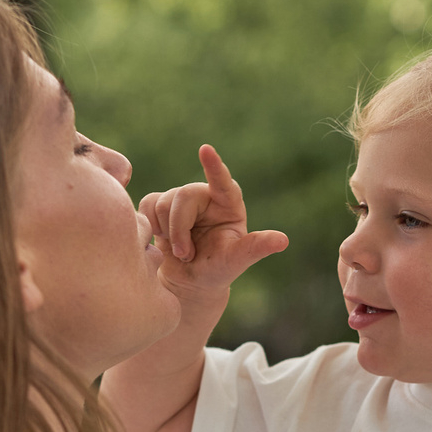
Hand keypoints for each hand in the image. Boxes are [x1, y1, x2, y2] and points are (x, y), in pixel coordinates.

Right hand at [140, 145, 288, 296]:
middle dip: (179, 228)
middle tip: (185, 255)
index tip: (205, 150)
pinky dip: (152, 225)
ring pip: (162, 202)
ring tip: (180, 251)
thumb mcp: (236, 260)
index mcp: (229, 203)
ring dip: (167, 232)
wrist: (189, 281)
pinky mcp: (162, 205)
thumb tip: (283, 240)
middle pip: (183, 196)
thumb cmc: (217, 269)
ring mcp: (183, 199)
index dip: (213, 166)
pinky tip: (163, 240)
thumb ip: (256, 247)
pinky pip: (148, 205)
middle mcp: (206, 195)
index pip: (222, 181)